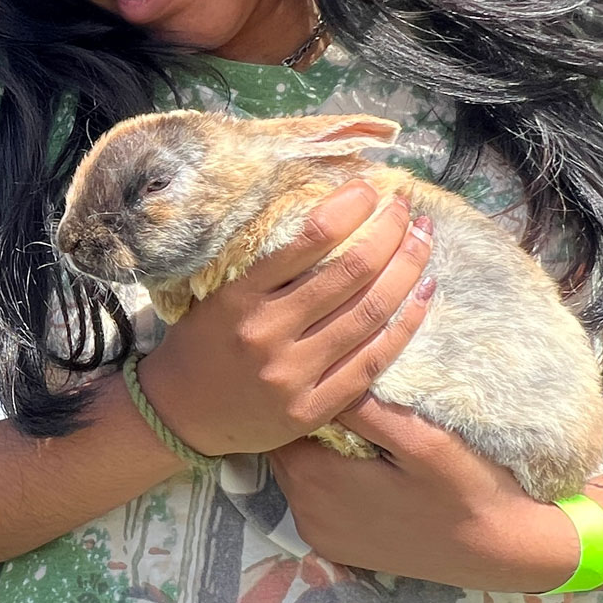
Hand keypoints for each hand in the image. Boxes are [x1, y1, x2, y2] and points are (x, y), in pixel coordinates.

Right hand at [138, 181, 436, 456]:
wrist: (179, 413)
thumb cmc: (202, 342)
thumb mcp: (219, 293)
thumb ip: (268, 266)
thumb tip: (332, 216)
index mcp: (239, 297)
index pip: (307, 240)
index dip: (348, 208)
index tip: (369, 189)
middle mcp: (267, 333)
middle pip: (350, 273)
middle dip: (389, 232)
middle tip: (406, 208)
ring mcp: (292, 375)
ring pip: (369, 313)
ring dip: (406, 270)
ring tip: (424, 241)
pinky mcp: (313, 408)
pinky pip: (373, 361)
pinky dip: (406, 324)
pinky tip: (423, 294)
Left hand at [267, 396, 574, 591]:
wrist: (503, 552)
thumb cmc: (466, 488)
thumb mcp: (419, 438)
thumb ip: (363, 409)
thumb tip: (318, 377)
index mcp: (316, 482)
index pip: (281, 421)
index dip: (299, 393)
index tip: (324, 371)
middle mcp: (305, 515)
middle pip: (285, 448)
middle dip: (305, 420)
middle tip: (341, 391)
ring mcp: (319, 537)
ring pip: (297, 474)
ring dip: (316, 449)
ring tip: (353, 425)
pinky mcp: (338, 549)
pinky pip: (316, 501)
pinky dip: (328, 479)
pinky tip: (363, 463)